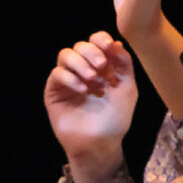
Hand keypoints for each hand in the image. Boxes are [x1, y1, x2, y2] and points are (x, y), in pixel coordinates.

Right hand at [45, 31, 138, 182]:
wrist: (101, 143)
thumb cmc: (115, 119)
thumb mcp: (127, 89)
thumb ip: (124, 65)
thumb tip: (115, 42)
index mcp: (100, 67)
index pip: (95, 42)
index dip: (100, 39)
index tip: (108, 45)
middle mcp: (83, 70)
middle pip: (79, 46)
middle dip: (91, 52)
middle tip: (101, 66)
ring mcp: (67, 80)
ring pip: (65, 55)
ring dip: (80, 64)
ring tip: (93, 80)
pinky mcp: (54, 92)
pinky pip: (57, 74)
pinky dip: (71, 78)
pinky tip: (83, 91)